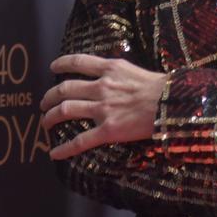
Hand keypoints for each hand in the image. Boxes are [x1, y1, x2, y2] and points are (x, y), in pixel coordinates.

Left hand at [40, 53, 167, 159]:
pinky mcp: (108, 130)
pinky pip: (80, 141)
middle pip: (65, 89)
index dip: (62, 64)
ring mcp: (103, 109)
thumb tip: (112, 73)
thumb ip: (119, 72)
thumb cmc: (162, 87)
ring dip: (51, 117)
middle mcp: (101, 87)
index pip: (79, 62)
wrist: (172, 104)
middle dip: (50, 96)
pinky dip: (64, 148)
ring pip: (66, 110)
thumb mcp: (136, 70)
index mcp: (110, 69)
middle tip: (44, 103)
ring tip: (45, 122)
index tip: (52, 67)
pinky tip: (54, 153)